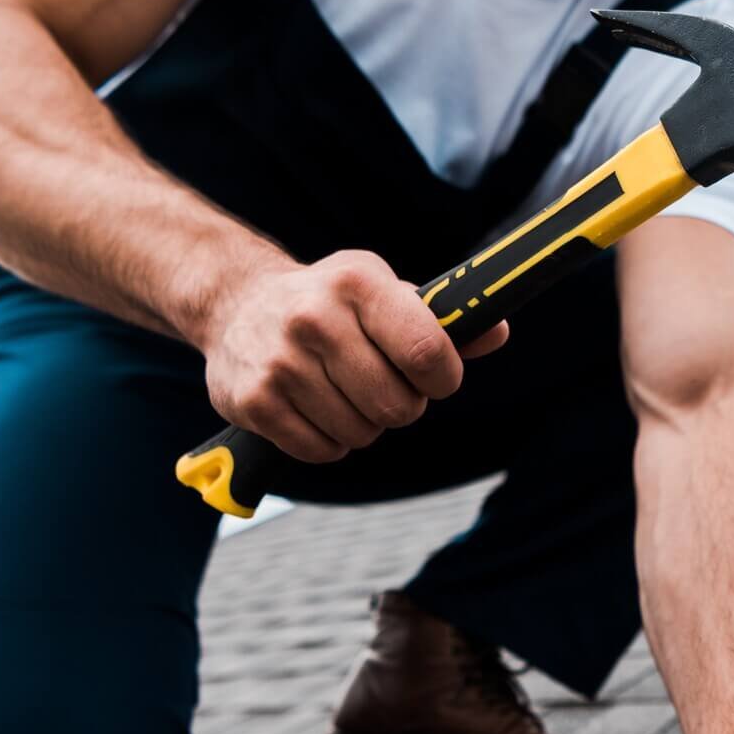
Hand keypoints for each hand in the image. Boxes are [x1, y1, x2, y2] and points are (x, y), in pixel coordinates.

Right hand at [198, 249, 507, 461]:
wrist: (236, 306)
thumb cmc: (329, 304)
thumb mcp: (384, 294)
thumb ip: (441, 319)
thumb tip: (497, 332)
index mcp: (357, 282)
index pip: (426, 352)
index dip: (443, 378)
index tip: (435, 377)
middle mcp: (315, 317)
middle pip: (397, 405)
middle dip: (401, 406)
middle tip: (380, 385)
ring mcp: (281, 362)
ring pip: (361, 433)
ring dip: (363, 424)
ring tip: (341, 392)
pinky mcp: (255, 402)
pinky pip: (322, 451)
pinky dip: (328, 442)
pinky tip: (314, 410)